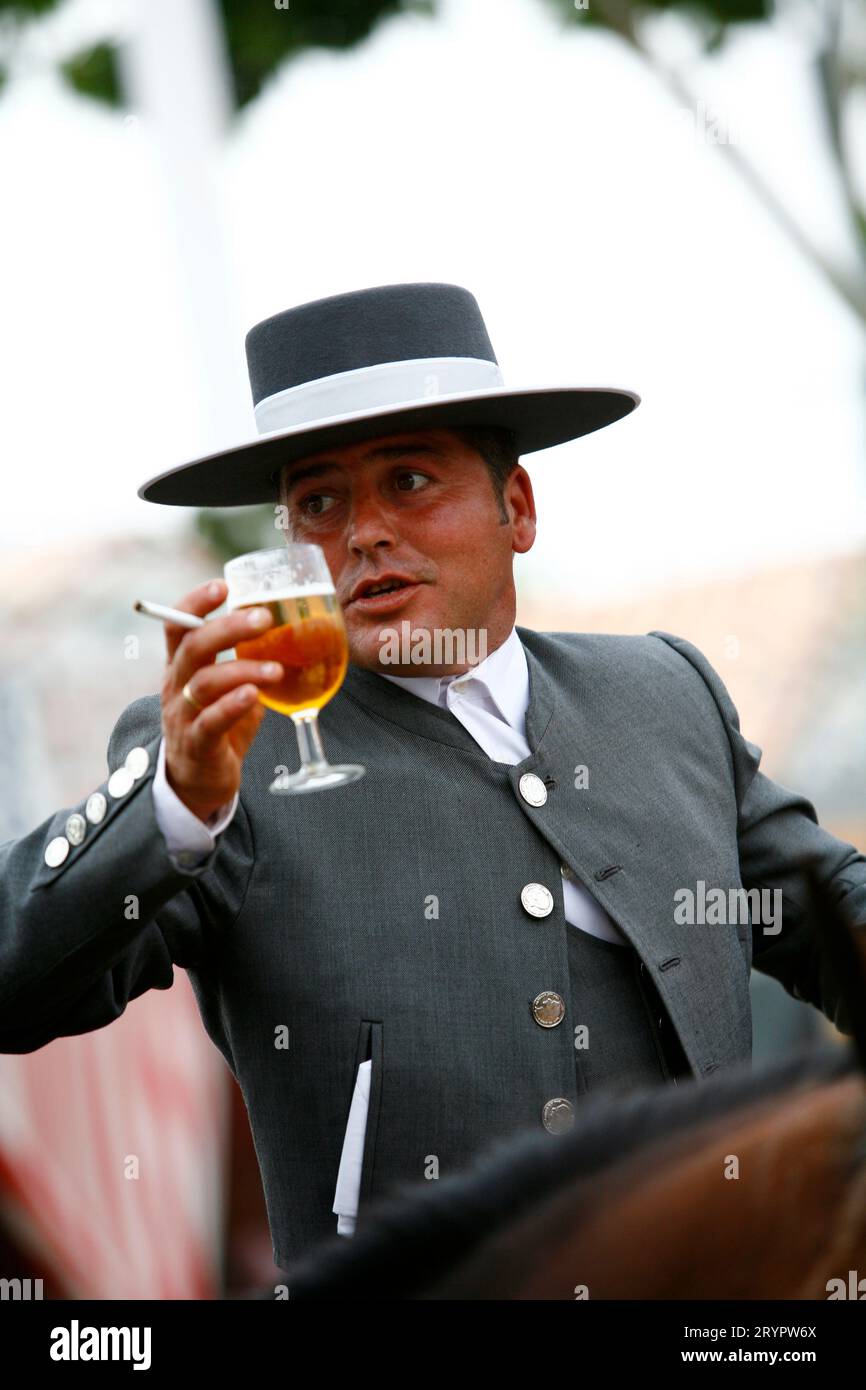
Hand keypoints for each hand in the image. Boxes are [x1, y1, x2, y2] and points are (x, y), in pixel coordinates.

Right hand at [161, 579, 281, 820]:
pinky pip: (210, 722)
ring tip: (275, 669)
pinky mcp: (197, 745)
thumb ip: (245, 660)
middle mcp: (176, 686)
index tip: (222, 584)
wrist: (196, 782)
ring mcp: (183, 716)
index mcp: (181, 666)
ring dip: (242, 670)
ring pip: (204, 683)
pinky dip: (232, 706)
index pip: (177, 625)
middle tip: (263, 618)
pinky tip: (254, 695)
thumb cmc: (216, 725)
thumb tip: (285, 629)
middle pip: (193, 647)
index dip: (195, 602)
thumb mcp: (226, 687)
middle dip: (228, 627)